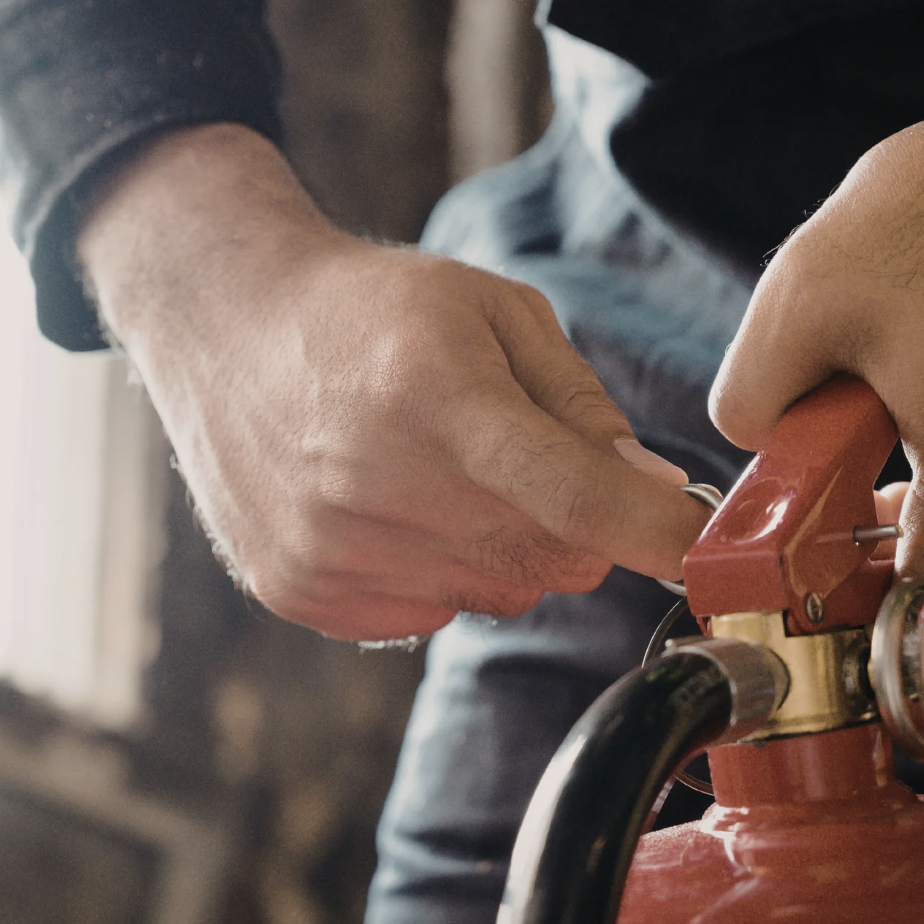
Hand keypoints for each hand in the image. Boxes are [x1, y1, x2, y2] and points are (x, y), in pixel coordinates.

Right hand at [77, 124, 709, 640]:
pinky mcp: (300, 589)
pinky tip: (390, 503)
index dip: (656, 530)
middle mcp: (380, 485)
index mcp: (438, 396)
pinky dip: (435, 571)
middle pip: (552, 559)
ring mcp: (332, 549)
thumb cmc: (373, 309)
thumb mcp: (492, 310)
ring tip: (439, 468)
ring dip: (501, 545)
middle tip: (525, 456)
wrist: (225, 323)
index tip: (698, 542)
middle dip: (574, 520)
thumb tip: (655, 491)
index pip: (580, 499)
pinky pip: (429, 614)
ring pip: (496, 593)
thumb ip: (580, 402)